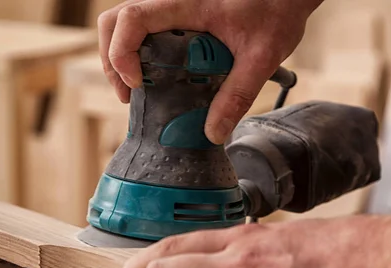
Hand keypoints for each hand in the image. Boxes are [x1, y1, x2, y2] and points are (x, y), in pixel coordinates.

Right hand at [98, 0, 321, 143]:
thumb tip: (214, 133)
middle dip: (112, 59)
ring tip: (138, 89)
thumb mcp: (261, 58)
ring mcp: (173, 8)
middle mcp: (173, 2)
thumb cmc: (277, 12)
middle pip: (116, 21)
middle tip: (130, 93)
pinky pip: (145, 29)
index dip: (121, 52)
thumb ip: (238, 95)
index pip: (133, 18)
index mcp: (187, 5)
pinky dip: (139, 52)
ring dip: (121, 56)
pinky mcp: (179, 16)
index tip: (137, 84)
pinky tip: (157, 76)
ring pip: (125, 23)